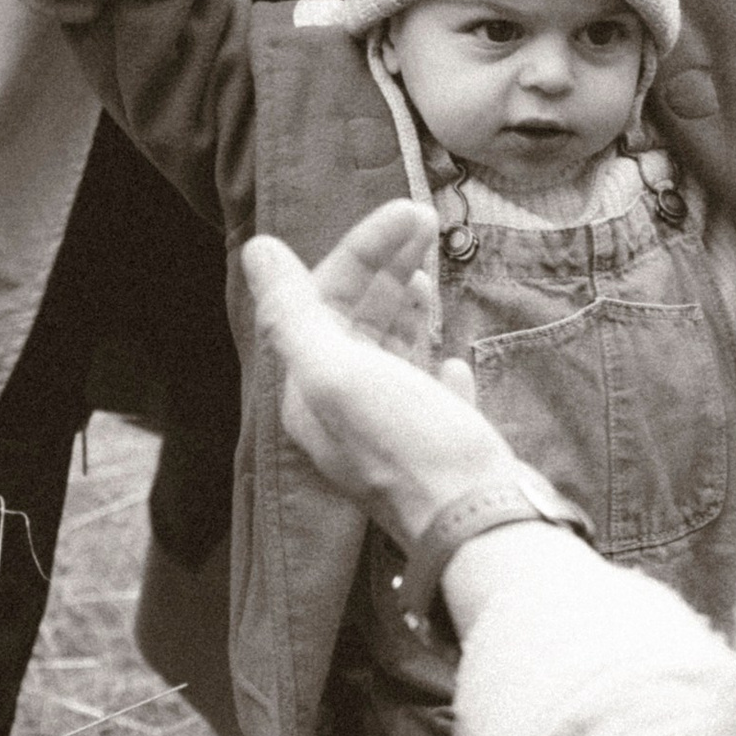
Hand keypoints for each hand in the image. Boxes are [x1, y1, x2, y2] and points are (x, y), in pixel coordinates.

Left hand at [243, 209, 507, 541]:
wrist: (480, 520)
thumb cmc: (407, 443)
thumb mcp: (339, 370)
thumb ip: (293, 312)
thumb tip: (255, 249)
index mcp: (311, 391)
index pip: (323, 301)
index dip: (361, 251)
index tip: (407, 214)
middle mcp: (343, 412)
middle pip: (356, 322)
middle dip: (386, 268)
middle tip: (426, 222)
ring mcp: (393, 432)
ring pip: (391, 355)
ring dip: (405, 309)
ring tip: (428, 275)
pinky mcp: (439, 448)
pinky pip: (428, 398)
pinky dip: (434, 370)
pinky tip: (449, 359)